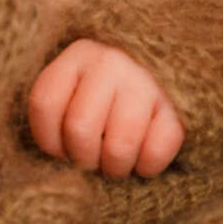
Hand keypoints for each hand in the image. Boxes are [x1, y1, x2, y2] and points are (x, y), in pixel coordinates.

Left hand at [28, 39, 183, 178]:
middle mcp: (111, 62)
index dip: (48, 140)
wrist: (158, 73)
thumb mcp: (73, 89)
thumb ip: (56, 112)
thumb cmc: (103, 95)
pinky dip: (146, 168)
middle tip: (91, 161)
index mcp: (79, 55)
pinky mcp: (177, 108)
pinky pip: (155, 153)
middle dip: (82, 159)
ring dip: (114, 168)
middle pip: (79, 129)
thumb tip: (57, 160)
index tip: (60, 149)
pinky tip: (141, 159)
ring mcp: (146, 82)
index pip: (45, 104)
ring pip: (118, 147)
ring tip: (114, 164)